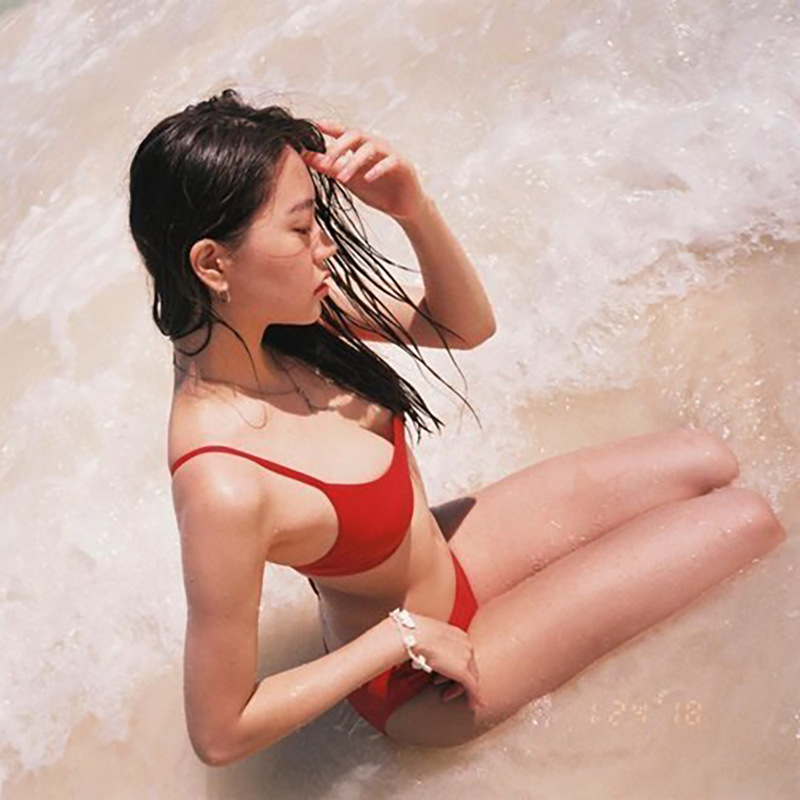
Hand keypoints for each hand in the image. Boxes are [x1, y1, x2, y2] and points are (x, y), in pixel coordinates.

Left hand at [302, 120, 429, 221]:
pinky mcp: (403, 165)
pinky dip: (378, 169)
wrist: (402, 207)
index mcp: (361, 147)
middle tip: (326, 161)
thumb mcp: (349, 179)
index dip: (331, 127)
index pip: (344, 132)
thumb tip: (305, 156)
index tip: (316, 126)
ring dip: (355, 162)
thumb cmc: (376, 190)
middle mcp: (375, 145)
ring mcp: (390, 154)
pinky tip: (368, 178)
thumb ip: (329, 167)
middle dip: (340, 146)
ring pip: (371, 148)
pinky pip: (390, 162)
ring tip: (343, 178)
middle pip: (356, 135)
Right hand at [401, 613, 486, 711]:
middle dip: (457, 679)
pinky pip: (472, 687)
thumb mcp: (428, 636)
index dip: (455, 666)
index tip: (444, 674)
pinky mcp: (463, 671)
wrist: (414, 636)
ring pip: (471, 678)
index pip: (463, 654)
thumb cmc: (414, 635)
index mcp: (458, 635)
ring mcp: (466, 658)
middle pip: (469, 667)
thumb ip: (434, 643)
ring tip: (446, 695)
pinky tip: (472, 705)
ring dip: (461, 689)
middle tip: (444, 688)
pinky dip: (474, 697)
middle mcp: (466, 645)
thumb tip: (426, 648)